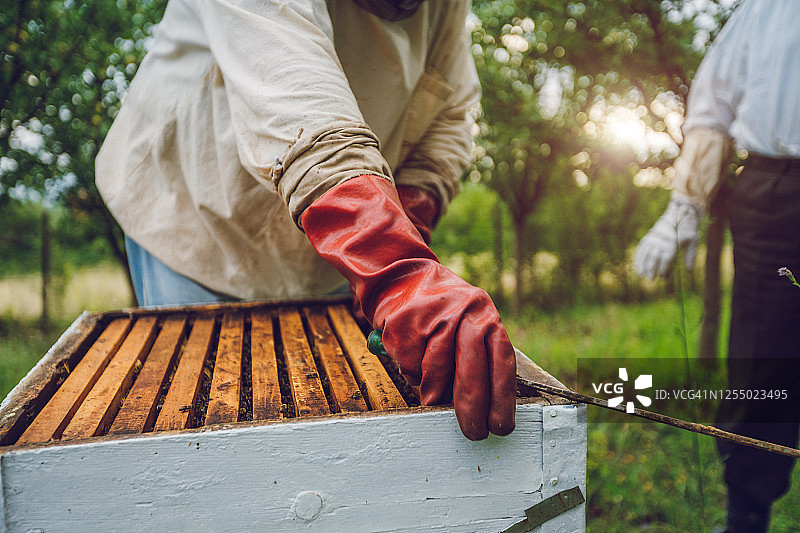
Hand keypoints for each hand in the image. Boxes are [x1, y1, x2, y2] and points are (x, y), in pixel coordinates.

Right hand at [301, 175, 515, 439]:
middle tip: (472, 432)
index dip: (502, 398)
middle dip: (471, 407)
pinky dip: (412, 372)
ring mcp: (433, 316)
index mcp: (486, 315)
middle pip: (471, 369)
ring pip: (436, 371)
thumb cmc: (441, 314)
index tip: (500, 426)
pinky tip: (411, 359)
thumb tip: (486, 409)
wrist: (401, 276)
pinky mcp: (405, 322)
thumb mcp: (469, 324)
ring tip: (432, 397)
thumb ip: (479, 358)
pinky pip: (410, 365)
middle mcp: (464, 312)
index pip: (501, 360)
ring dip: (434, 392)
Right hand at [634, 196, 702, 278]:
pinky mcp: (650, 235)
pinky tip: (637, 265)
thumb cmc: (689, 229)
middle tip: (650, 280)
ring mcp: (654, 237)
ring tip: (641, 275)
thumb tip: (688, 272)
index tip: (663, 277)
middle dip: (652, 269)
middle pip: (654, 256)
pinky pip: (642, 247)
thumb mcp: (694, 242)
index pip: (667, 258)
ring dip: (643, 264)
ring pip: (646, 252)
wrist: (681, 210)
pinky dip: (639, 256)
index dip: (664, 268)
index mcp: (674, 242)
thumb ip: (690, 257)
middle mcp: (662, 239)